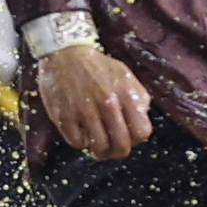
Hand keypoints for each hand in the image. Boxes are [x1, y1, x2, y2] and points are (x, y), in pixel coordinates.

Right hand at [36, 41, 155, 160]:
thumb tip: (142, 120)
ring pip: (100, 149)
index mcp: (126, 94)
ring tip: (97, 143)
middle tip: (112, 149)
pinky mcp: (64, 117)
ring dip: (100, 151)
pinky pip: (77, 144)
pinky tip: (81, 132)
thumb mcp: (125, 76)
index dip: (136, 140)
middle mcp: (107, 104)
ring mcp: (84, 111)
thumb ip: (138, 98)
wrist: (65, 53)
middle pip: (121, 146)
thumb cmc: (97, 66)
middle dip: (118, 152)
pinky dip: (80, 142)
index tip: (129, 138)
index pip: (141, 133)